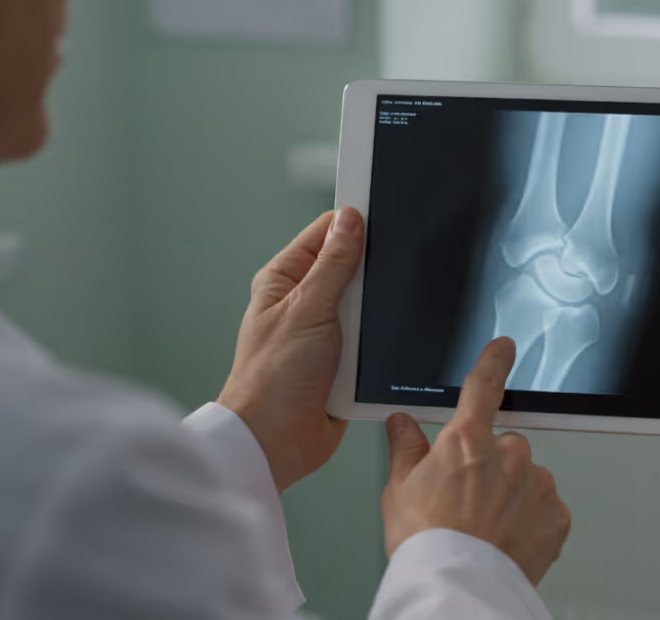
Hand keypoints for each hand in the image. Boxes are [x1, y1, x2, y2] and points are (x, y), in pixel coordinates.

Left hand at [218, 207, 364, 491]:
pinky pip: (376, 343)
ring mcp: (327, 333)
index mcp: (286, 280)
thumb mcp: (308, 309)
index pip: (327, 233)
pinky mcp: (346, 363)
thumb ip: (334, 263)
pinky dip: (380, 348)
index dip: (356, 224)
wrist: (276, 443)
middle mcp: (306, 303)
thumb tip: (352, 220)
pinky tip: (382, 352)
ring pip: (370, 309)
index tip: (388, 217)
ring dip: (376, 318)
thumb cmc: (272, 379)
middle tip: (383, 284)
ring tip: (372, 328)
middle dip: (373, 277)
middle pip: (355, 270)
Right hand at [381, 338, 572, 585]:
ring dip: (512, 494)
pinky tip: (507, 537)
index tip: (504, 348)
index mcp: (467, 440)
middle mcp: (509, 454)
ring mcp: (537, 483)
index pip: (483, 387)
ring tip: (486, 526)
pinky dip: (530, 519)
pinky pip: (544, 507)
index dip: (494, 363)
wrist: (458, 585)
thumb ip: (406, 449)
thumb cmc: (426, 543)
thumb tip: (400, 424)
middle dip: (491, 466)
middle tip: (467, 500)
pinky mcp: (557, 514)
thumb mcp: (399, 491)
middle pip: (504, 447)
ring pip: (527, 478)